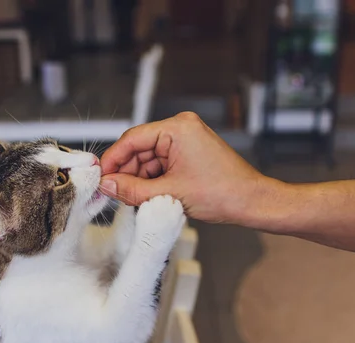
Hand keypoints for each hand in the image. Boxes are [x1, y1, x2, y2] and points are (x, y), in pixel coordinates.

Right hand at [100, 112, 279, 223]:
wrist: (252, 202)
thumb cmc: (223, 193)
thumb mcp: (170, 193)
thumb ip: (132, 189)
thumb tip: (107, 185)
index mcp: (177, 128)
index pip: (132, 139)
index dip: (114, 159)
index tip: (101, 177)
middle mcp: (181, 128)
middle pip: (139, 149)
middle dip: (127, 172)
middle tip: (115, 194)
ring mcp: (185, 140)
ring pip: (148, 159)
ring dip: (139, 179)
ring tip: (136, 200)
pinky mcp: (188, 153)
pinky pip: (160, 164)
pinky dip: (152, 180)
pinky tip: (149, 196)